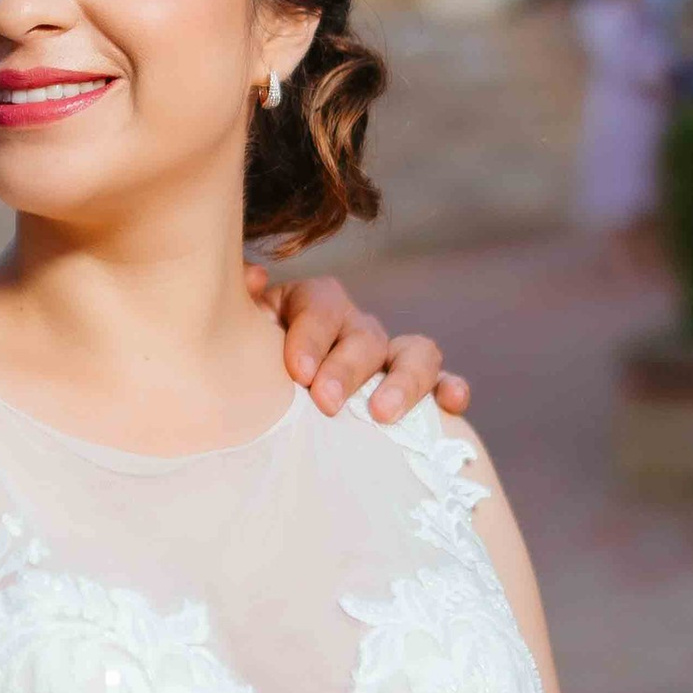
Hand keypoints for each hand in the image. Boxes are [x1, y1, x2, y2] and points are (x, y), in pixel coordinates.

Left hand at [253, 264, 469, 424]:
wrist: (268, 407)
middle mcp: (356, 327)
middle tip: (327, 403)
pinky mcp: (420, 389)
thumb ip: (243, 304)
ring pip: (416, 352)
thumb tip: (255, 278)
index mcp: (312, 307)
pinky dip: (451, 389)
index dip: (311, 336)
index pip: (320, 305)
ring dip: (402, 381)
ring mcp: (391, 357)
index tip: (297, 372)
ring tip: (380, 415)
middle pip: (364, 336)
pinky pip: (443, 381)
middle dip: (346, 370)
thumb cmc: (253, 369)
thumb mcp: (241, 335)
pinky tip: (450, 406)